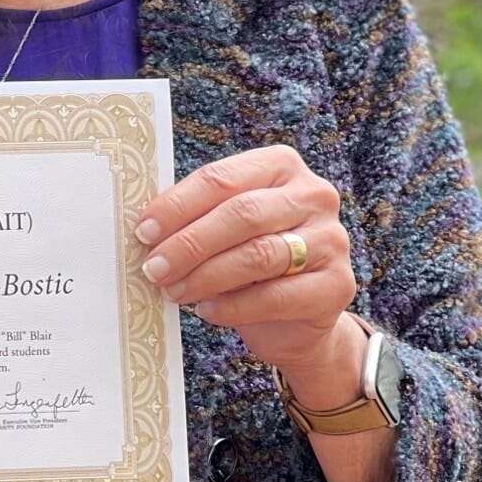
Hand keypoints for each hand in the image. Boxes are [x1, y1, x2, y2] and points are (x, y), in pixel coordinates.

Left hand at [136, 144, 357, 374]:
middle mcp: (314, 195)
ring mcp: (331, 239)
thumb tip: (144, 228)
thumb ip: (195, 217)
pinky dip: (233, 306)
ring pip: (258, 255)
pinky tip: (206, 311)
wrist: (296, 316)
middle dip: (189, 244)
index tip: (143, 231)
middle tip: (153, 268)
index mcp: (280, 165)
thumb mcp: (223, 228)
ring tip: (173, 291)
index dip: (177, 205)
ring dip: (206, 276)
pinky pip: (276, 296)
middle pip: (241, 214)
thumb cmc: (249, 259)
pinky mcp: (337, 285)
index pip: (221, 177)